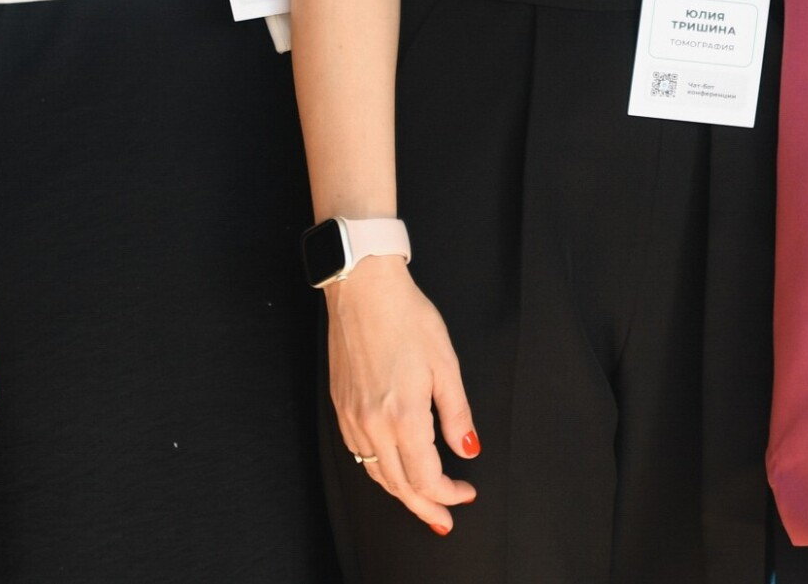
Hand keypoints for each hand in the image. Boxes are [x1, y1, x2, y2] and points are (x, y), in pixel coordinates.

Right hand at [325, 256, 479, 533]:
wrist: (362, 287)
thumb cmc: (406, 317)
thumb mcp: (445, 363)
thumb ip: (457, 413)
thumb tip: (467, 449)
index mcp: (404, 415)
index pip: (426, 477)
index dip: (449, 494)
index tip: (466, 492)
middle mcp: (373, 423)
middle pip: (399, 485)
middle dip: (425, 506)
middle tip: (444, 519)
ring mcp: (352, 415)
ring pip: (375, 472)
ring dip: (400, 492)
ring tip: (421, 500)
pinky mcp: (340, 404)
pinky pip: (358, 451)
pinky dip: (378, 469)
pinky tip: (392, 466)